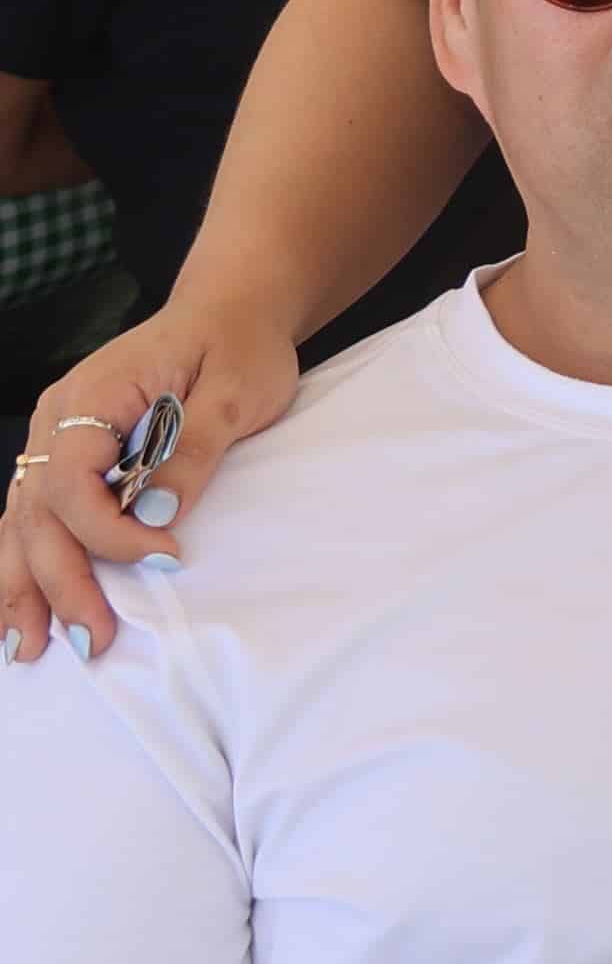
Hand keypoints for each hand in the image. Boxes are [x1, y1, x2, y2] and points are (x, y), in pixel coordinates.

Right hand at [3, 293, 299, 662]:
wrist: (227, 313)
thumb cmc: (236, 345)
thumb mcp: (237, 388)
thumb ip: (196, 448)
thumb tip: (157, 512)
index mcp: (91, 395)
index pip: (72, 479)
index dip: (106, 530)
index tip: (163, 557)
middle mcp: (55, 421)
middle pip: (37, 514)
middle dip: (59, 582)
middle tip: (91, 640)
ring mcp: (51, 441)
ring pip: (19, 524)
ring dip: (22, 587)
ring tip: (31, 649)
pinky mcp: (63, 461)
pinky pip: (29, 519)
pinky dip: (22, 566)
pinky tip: (20, 613)